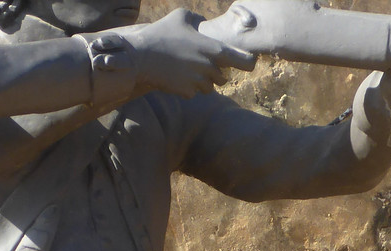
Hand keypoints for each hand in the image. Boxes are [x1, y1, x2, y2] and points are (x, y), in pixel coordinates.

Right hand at [128, 8, 256, 97]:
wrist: (141, 56)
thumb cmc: (161, 34)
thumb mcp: (180, 17)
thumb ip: (197, 19)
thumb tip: (203, 22)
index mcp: (212, 49)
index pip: (243, 61)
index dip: (248, 63)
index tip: (250, 64)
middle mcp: (209, 68)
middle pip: (223, 78)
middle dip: (215, 73)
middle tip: (200, 64)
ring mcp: (198, 82)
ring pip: (209, 87)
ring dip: (202, 81)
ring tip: (185, 69)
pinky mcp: (187, 93)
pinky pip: (193, 93)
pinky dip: (187, 88)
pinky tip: (175, 77)